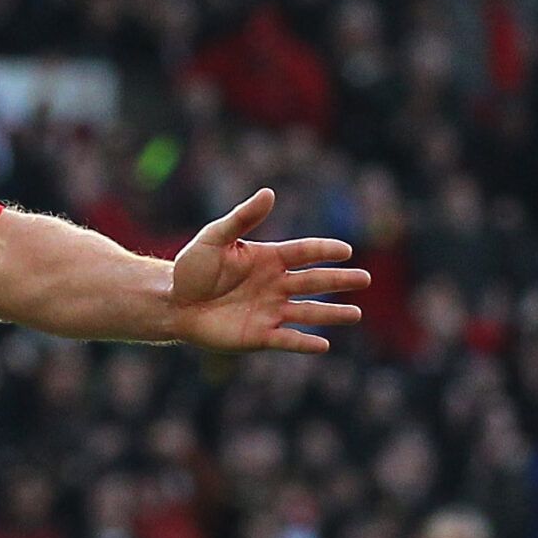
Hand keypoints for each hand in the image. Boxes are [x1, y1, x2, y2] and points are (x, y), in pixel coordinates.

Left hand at [170, 189, 368, 353]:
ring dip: (331, 314)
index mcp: (269, 259)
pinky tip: (324, 344)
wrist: (172, 303)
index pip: (304, 253)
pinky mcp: (259, 335)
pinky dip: (304, 343)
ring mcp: (270, 311)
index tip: (346, 251)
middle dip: (339, 280)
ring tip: (356, 314)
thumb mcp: (214, 238)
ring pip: (308, 312)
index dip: (325, 251)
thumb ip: (242, 218)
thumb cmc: (192, 268)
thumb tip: (269, 193)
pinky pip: (286, 340)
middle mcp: (275, 285)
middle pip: (314, 281)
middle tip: (365, 279)